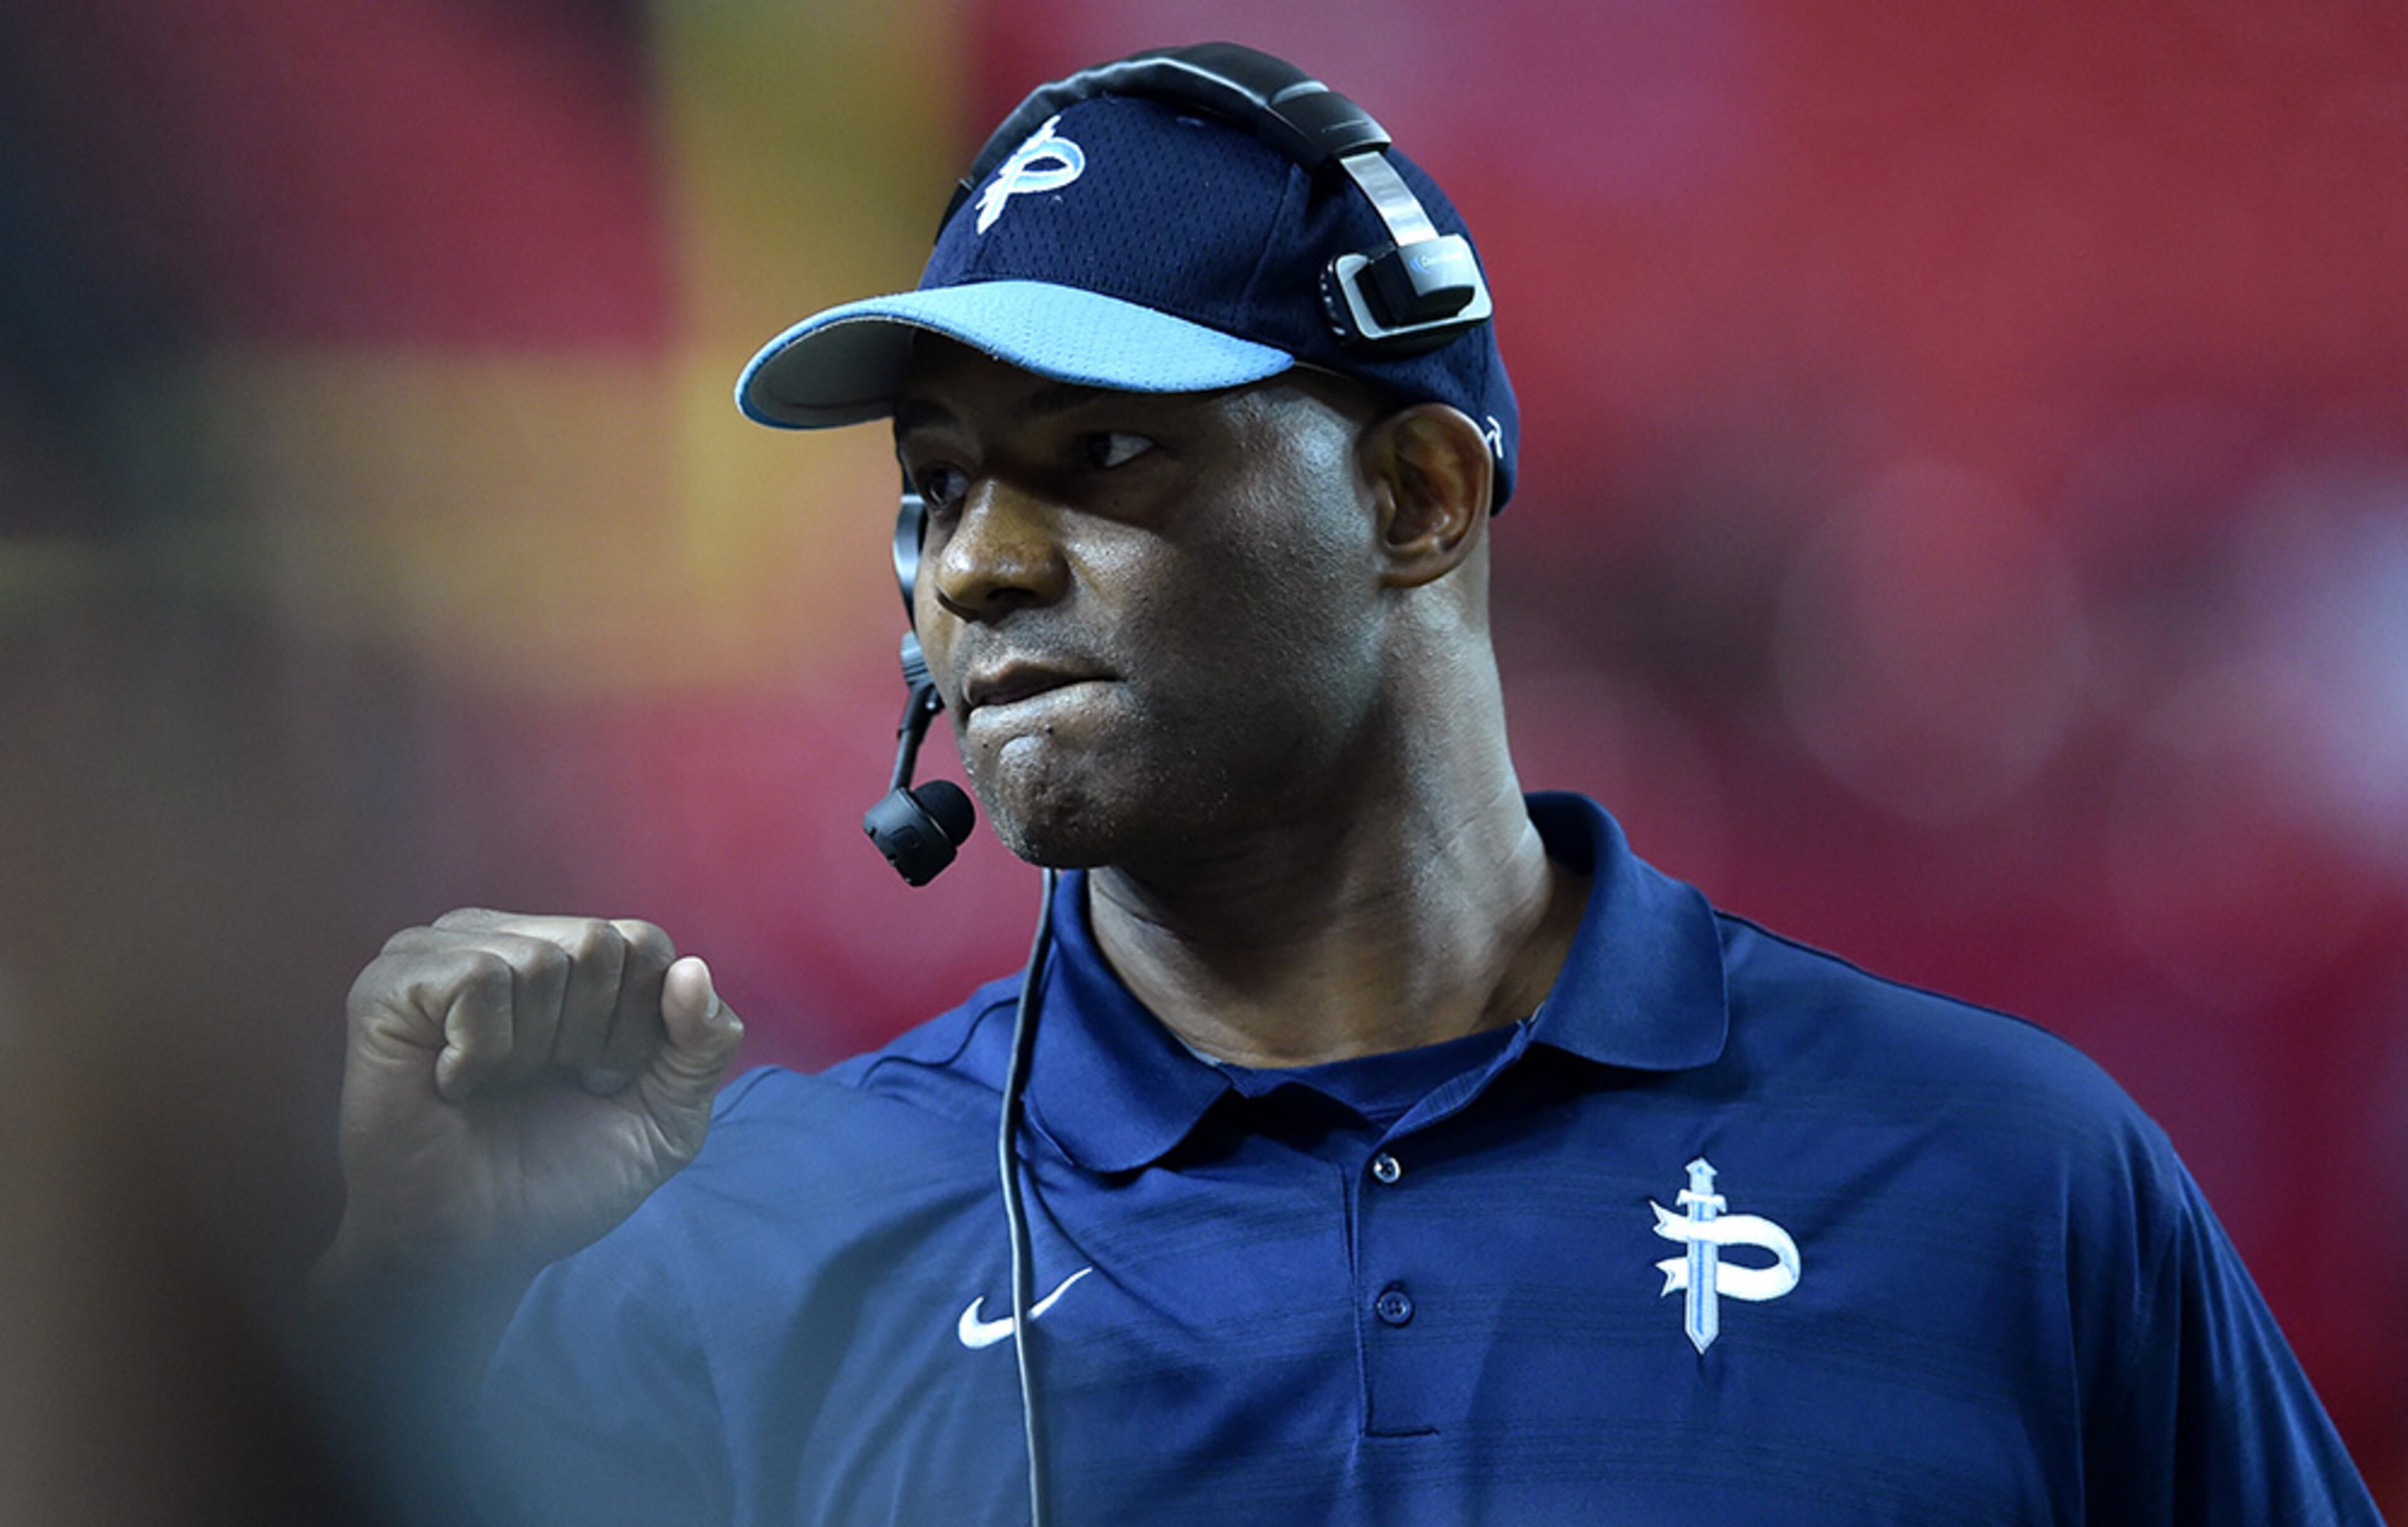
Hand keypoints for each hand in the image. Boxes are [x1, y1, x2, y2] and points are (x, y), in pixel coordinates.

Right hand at [324, 909, 744, 1285]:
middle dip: (590, 1037)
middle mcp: (504, 937)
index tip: (596, 1082)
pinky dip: (484, 1049)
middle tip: (541, 1085)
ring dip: (534, 1050)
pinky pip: (478, 977)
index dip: (638, 1028)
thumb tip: (693, 968)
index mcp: (567, 955)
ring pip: (542, 959)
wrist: (473, 1248)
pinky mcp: (390, 984)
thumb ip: (704, 1045)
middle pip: (598, 943)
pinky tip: (455, 1083)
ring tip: (495, 1085)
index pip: (642, 942)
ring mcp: (440, 952)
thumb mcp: (667, 1118)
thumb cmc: (561, 1179)